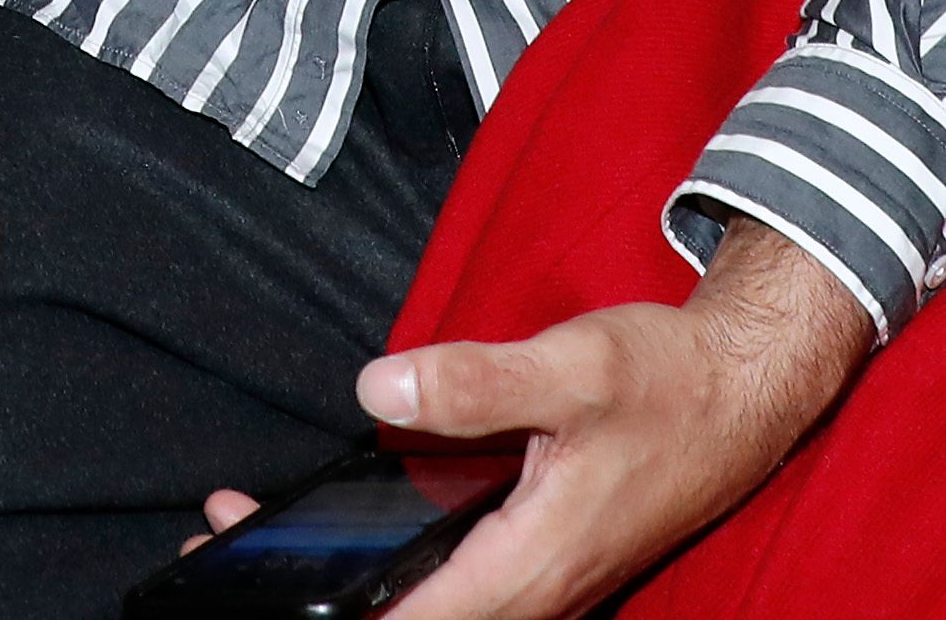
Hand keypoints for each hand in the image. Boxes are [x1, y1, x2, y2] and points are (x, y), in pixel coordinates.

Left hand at [179, 219, 867, 616]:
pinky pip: (450, 583)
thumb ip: (474, 380)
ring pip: (428, 605)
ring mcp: (534, 579)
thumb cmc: (663, 383)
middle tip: (221, 545)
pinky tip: (341, 522)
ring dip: (346, 584)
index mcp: (532, 562)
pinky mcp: (535, 557)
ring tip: (252, 534)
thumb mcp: (570, 365)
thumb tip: (377, 387)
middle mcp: (531, 590)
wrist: (738, 393)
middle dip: (317, 599)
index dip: (340, 618)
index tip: (263, 596)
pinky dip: (386, 564)